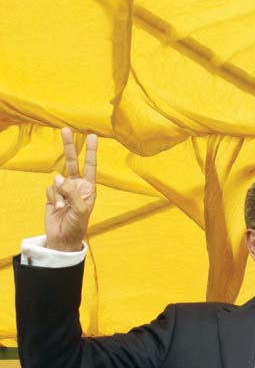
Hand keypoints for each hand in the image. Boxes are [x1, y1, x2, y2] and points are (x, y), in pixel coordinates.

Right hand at [45, 128, 97, 251]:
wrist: (63, 238)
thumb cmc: (78, 225)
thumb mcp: (81, 210)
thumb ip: (72, 192)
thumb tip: (58, 177)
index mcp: (88, 188)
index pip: (90, 166)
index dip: (91, 151)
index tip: (92, 136)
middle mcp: (76, 186)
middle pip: (72, 162)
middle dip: (69, 146)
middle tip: (66, 129)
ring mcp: (63, 190)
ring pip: (57, 180)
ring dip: (58, 194)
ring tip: (62, 208)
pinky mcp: (52, 195)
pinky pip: (49, 189)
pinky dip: (52, 198)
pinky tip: (56, 208)